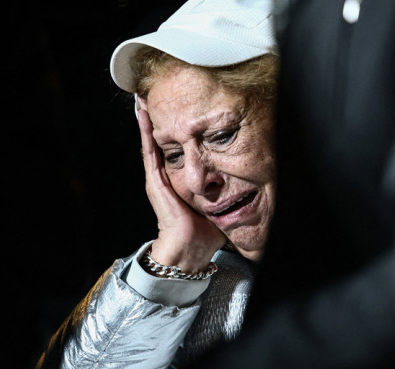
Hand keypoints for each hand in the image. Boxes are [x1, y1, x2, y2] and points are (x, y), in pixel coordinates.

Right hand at [137, 108, 225, 272]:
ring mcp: (157, 177)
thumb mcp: (219, 200)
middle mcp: (165, 175)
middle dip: (158, 117)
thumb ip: (227, 186)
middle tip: (154, 93)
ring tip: (143, 97)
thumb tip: (251, 175)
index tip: (177, 106)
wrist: (189, 248)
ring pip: (151, 141)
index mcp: (179, 178)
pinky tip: (144, 116)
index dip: (175, 126)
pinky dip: (146, 133)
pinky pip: (150, 152)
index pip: (176, 146)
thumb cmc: (204, 230)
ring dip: (147, 119)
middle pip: (160, 139)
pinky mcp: (154, 181)